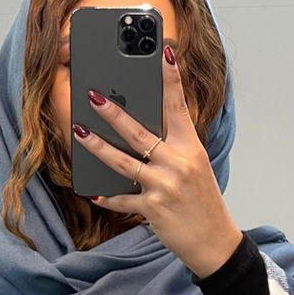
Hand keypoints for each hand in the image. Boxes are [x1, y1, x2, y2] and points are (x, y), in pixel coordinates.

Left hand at [72, 43, 242, 278]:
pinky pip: (124, 200)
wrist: (214, 242)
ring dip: (98, 148)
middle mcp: (178, 163)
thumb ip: (174, 148)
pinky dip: (108, 197)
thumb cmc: (202, 202)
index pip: (178, 107)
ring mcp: (164, 186)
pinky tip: (93, 192)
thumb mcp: (196, 168)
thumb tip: (144, 132)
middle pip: (139, 132)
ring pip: (124, 163)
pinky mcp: (153, 209)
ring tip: (79, 133)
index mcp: (190, 148)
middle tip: (93, 96)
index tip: (164, 52)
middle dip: (114, 113)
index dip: (171, 78)